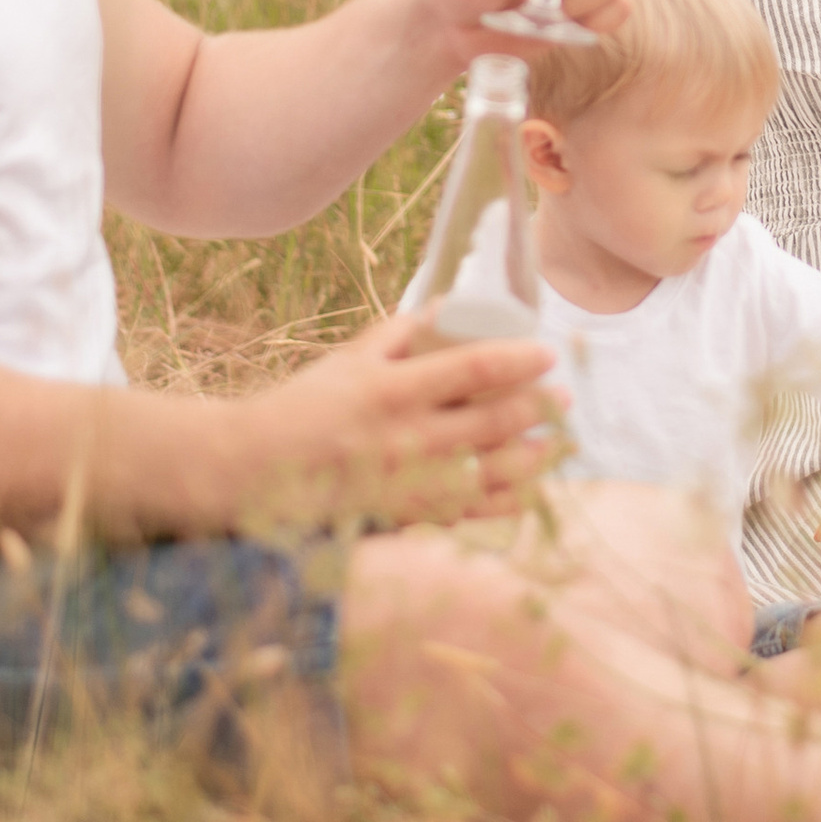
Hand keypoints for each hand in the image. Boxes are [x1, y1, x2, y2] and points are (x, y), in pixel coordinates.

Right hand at [241, 309, 563, 527]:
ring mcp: (411, 483)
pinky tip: (528, 489)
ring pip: (493, 472)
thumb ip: (401, 332)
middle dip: (539, 407)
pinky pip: (470, 512)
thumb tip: (450, 305)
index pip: (475, 368)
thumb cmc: (305, 405)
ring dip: (535, 456)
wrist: (258, 469)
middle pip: (495, 420)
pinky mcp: (407, 515)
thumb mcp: (350, 358)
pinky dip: (506, 501)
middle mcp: (408, 439)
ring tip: (557, 442)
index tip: (546, 354)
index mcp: (394, 390)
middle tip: (562, 396)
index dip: (520, 360)